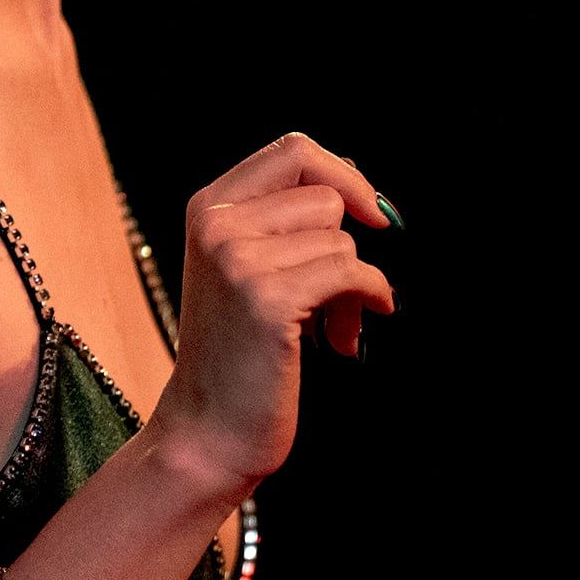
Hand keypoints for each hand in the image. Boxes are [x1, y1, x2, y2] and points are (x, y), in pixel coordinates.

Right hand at [149, 131, 396, 498]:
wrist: (207, 430)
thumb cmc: (237, 353)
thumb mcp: (241, 267)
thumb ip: (279, 221)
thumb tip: (359, 187)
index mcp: (207, 207)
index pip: (292, 150)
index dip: (344, 176)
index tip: (372, 216)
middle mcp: (216, 223)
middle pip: (324, 195)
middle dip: (350, 241)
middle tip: (344, 289)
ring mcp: (238, 258)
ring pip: (340, 239)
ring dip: (354, 286)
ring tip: (331, 326)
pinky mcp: (268, 299)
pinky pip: (351, 273)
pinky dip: (369, 301)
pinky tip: (350, 336)